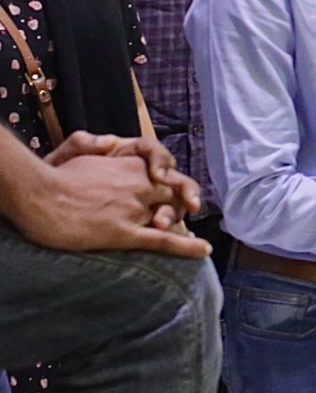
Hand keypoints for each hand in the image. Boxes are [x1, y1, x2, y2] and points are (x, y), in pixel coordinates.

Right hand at [20, 150, 210, 258]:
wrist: (35, 195)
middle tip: (170, 217)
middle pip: (173, 195)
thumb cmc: (50, 174)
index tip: (168, 190)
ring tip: (184, 235)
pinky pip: (163, 240)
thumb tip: (112, 142)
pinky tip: (203, 250)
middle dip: (177, 206)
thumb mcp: (74, 149)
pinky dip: (186, 246)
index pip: (164, 172)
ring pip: (170, 217)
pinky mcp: (123, 232)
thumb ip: (95, 143)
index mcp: (129, 164)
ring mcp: (132, 209)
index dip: (169, 183)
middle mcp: (138, 184)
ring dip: (178, 225)